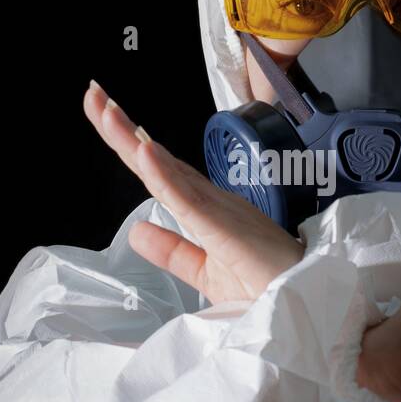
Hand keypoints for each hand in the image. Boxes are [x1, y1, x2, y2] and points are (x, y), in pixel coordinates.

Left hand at [84, 80, 304, 304]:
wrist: (307, 307)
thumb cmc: (268, 288)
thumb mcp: (207, 273)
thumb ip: (173, 251)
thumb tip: (136, 229)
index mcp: (205, 209)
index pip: (158, 172)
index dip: (129, 144)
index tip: (103, 114)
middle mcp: (211, 200)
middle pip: (158, 162)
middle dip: (122, 129)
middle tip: (93, 94)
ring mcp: (219, 211)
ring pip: (168, 172)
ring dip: (136, 141)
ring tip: (107, 111)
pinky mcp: (225, 229)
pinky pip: (189, 200)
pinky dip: (164, 175)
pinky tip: (144, 152)